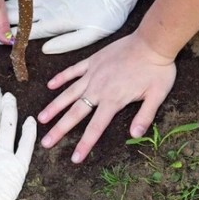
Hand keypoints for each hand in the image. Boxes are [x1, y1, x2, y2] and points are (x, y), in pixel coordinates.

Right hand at [3, 0, 152, 53]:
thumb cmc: (105, 18)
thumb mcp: (89, 37)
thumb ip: (66, 43)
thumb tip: (45, 49)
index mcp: (59, 23)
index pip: (31, 31)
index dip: (14, 35)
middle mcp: (53, 9)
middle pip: (24, 15)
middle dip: (6, 20)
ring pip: (28, 2)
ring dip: (11, 6)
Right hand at [37, 33, 175, 162]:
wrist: (151, 41)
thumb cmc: (157, 69)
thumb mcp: (157, 95)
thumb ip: (145, 116)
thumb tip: (135, 135)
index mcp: (113, 100)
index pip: (95, 127)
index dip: (84, 144)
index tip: (74, 158)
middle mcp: (98, 89)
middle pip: (74, 113)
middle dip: (59, 130)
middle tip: (45, 143)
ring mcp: (93, 74)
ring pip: (68, 93)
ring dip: (54, 106)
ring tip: (41, 118)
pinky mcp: (92, 61)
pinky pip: (73, 71)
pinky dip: (61, 78)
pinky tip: (51, 85)